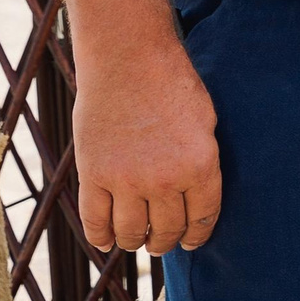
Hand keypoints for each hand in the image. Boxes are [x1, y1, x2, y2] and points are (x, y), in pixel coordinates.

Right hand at [74, 38, 222, 254]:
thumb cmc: (171, 82)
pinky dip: (101, 237)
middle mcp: (164, 179)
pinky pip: (95, 222)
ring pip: (131, 233)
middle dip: (166, 241)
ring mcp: (126, 179)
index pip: (202, 218)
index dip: (197, 235)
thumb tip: (195, 196)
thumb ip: (201, 162)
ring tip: (137, 240)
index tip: (192, 241)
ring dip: (135, 242)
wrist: (128, 58)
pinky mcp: (94, 174)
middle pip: (167, 230)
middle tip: (162, 242)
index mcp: (200, 164)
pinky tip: (107, 240)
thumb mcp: (205, 121)